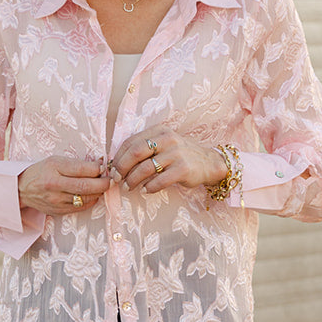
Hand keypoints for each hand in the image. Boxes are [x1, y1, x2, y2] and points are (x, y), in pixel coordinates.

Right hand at [19, 156, 110, 214]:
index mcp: (53, 168)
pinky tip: (92, 195)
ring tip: (102, 186)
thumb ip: (77, 164)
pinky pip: (80, 207)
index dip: (98, 168)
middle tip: (111, 180)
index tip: (105, 166)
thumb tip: (101, 164)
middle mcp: (54, 185)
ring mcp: (56, 200)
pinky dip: (90, 201)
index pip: (82, 169)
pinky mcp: (58, 211)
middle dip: (103, 183)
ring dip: (98, 193)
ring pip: (85, 198)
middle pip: (85, 186)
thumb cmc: (42, 171)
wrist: (22, 189)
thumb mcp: (56, 161)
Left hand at [111, 129, 226, 194]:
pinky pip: (160, 180)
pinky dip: (149, 187)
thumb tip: (118, 163)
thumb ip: (145, 149)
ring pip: (146, 168)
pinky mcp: (183, 169)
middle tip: (117, 179)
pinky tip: (145, 191)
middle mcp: (168, 139)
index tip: (112, 169)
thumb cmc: (180, 155)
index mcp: (159, 131)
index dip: (118, 156)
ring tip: (128, 187)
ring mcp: (176, 153)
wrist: (209, 163)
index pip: (131, 142)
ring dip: (133, 180)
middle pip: (135, 152)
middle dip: (122, 167)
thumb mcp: (164, 145)